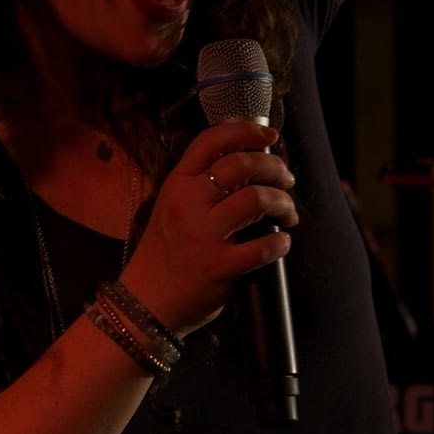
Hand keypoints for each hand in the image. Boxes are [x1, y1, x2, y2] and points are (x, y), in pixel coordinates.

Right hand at [123, 119, 297, 335]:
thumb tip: (247, 164)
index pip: (212, 140)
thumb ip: (200, 185)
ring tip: (287, 214)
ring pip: (256, 199)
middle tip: (286, 180)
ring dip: (282, 203)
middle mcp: (188, 203)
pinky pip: (262, 247)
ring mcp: (203, 235)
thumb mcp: (171, 206)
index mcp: (177, 184)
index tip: (270, 136)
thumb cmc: (164, 253)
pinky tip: (281, 243)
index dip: (247, 131)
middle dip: (275, 168)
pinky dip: (280, 243)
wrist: (145, 302)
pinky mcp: (218, 266)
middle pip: (242, 164)